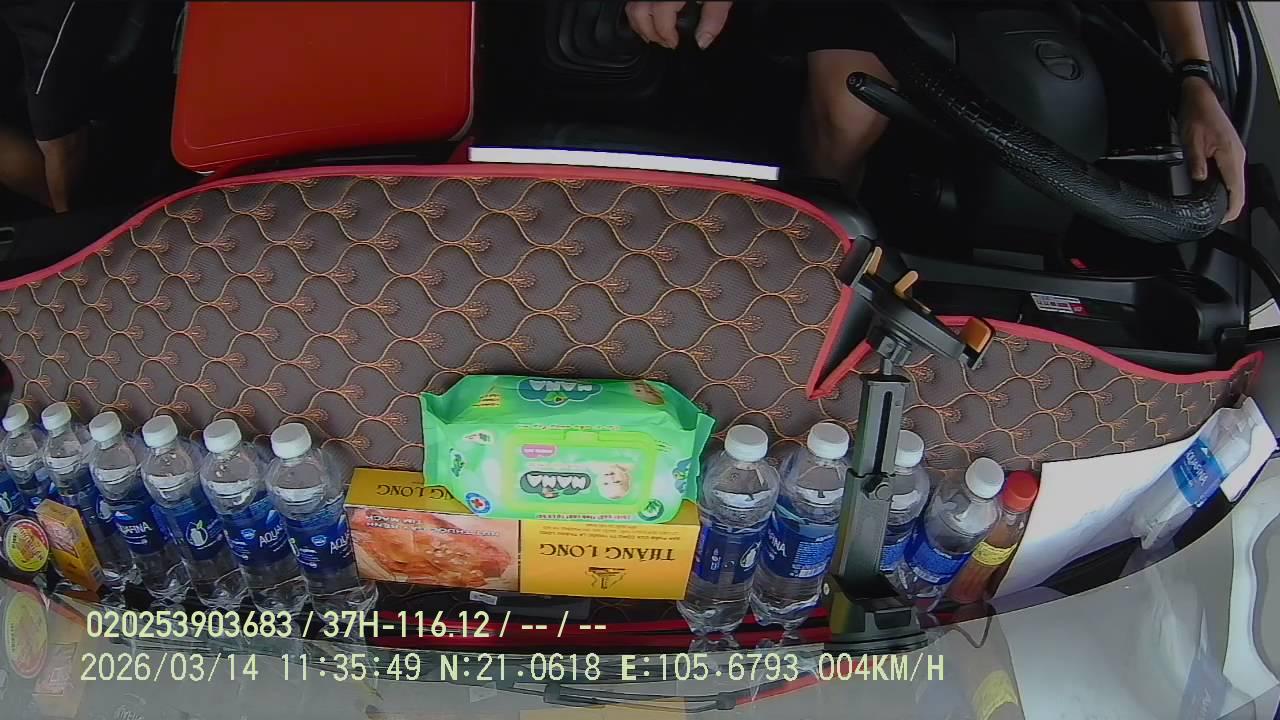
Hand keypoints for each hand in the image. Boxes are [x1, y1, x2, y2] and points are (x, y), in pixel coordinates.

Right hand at [624, 1, 731, 49]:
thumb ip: (713, 16)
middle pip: (638, 12)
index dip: (665, 35)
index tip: (674, 42)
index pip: (659, 19)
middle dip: (649, 32)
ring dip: (640, 21)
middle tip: (664, 41)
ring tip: (654, 31)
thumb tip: (702, 40)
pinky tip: (651, 14)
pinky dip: (640, 8)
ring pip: (632, 4)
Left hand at [1180, 77, 1246, 222]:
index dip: (1231, 208)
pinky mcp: (1230, 151)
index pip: (1236, 189)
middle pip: (1239, 189)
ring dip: (1228, 196)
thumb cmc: (1196, 115)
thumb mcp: (1191, 140)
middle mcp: (1238, 156)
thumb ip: (1196, 162)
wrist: (1200, 97)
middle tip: (1214, 219)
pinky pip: (1232, 174)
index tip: (1222, 220)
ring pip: (1236, 182)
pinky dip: (1226, 185)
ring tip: (1214, 208)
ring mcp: (1236, 153)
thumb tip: (1200, 180)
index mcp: (1230, 156)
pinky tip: (1214, 190)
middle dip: (1230, 206)